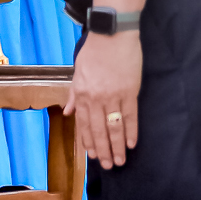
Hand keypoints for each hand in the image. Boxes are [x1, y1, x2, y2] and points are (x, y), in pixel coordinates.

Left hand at [64, 31, 142, 169]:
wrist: (112, 33)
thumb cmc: (94, 51)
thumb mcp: (78, 71)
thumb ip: (74, 94)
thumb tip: (68, 112)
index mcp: (82, 94)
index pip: (84, 124)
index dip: (88, 142)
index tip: (92, 156)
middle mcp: (96, 98)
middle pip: (98, 130)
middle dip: (103, 150)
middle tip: (107, 166)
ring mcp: (113, 96)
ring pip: (114, 127)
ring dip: (117, 146)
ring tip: (119, 160)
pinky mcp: (130, 92)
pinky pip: (130, 116)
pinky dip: (131, 132)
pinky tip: (132, 144)